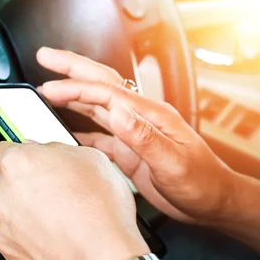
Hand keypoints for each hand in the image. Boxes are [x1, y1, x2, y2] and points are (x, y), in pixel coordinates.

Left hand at [0, 141, 149, 259]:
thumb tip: (48, 152)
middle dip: (30, 187)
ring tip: (65, 220)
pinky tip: (61, 238)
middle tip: (61, 193)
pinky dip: (34, 239)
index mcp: (18, 163)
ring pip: (13, 214)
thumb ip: (58, 150)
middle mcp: (2, 195)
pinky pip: (19, 240)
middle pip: (9, 185)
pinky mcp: (10, 255)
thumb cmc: (101, 212)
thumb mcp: (92, 158)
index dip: (19, 157)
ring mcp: (3, 228)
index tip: (30, 163)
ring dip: (32, 214)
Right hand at [36, 47, 233, 223]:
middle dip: (72, 69)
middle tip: (46, 57)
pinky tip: (65, 133)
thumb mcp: (173, 162)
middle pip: (101, 85)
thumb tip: (117, 111)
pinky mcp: (130, 153)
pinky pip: (100, 137)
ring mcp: (134, 135)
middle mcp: (140, 119)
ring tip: (48, 89)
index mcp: (150, 115)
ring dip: (72, 96)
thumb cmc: (202, 182)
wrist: (214, 202)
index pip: (107, 93)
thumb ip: (143, 137)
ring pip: (97, 107)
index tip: (50, 88)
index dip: (76, 88)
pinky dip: (80, 131)